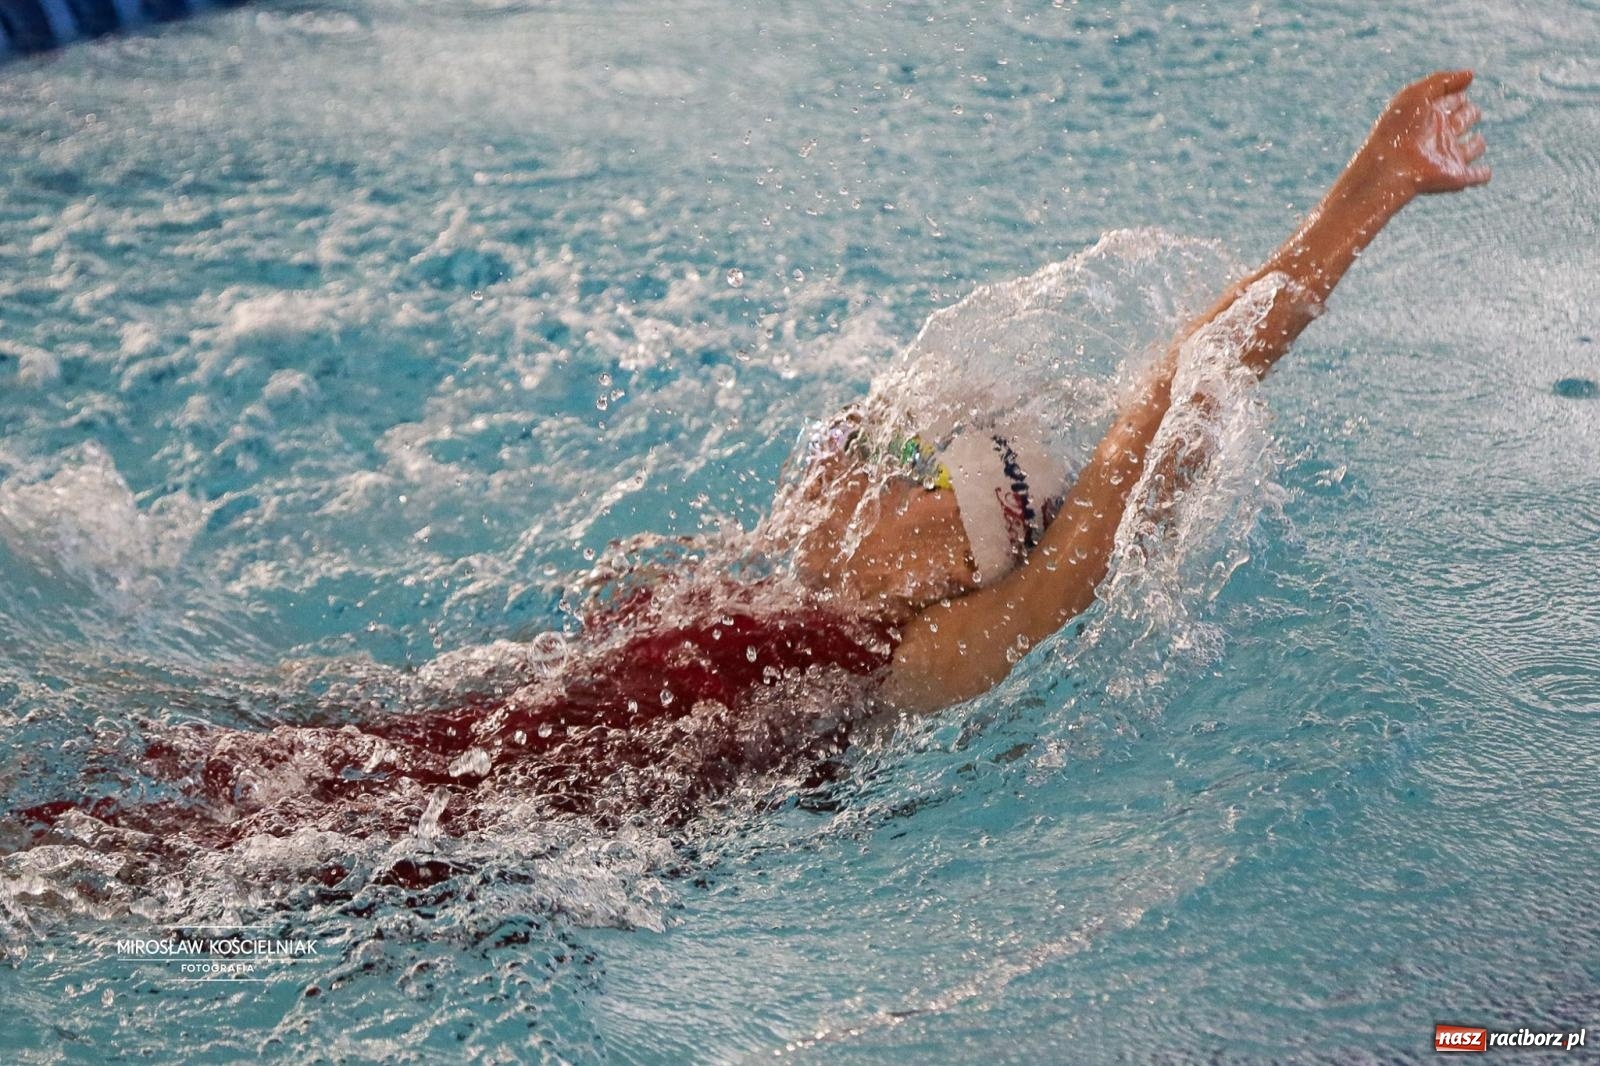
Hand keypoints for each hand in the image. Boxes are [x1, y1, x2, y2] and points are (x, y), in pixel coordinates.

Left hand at [1359, 70, 1490, 196]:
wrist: (1389, 167)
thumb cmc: (1397, 129)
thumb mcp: (1415, 95)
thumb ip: (1442, 81)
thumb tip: (1471, 75)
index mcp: (1429, 116)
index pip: (1451, 101)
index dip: (1456, 96)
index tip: (1459, 92)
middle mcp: (1439, 135)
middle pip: (1462, 121)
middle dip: (1470, 114)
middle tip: (1471, 111)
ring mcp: (1448, 156)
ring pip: (1471, 149)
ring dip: (1477, 145)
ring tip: (1478, 141)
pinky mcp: (1455, 176)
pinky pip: (1475, 176)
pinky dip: (1482, 174)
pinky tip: (1485, 172)